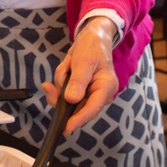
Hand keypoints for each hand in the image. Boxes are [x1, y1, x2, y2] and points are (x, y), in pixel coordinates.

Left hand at [40, 16, 118, 135]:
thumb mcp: (84, 61)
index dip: (78, 120)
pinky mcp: (78, 91)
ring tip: (70, 62)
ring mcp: (87, 94)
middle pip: (75, 106)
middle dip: (63, 92)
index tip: (66, 128)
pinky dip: (61, 79)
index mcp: (106, 88)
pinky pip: (62, 91)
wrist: (91, 37)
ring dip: (62, 80)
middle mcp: (98, 94)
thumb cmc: (92, 47)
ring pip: (65, 98)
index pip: (92, 109)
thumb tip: (71, 100)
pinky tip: (67, 65)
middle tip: (59, 77)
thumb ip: (78, 81)